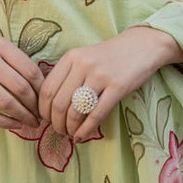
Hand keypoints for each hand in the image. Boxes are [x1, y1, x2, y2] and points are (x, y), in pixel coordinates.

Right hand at [0, 32, 44, 129]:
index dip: (42, 88)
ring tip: (32, 122)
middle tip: (42, 114)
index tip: (47, 98)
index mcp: (0, 45)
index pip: (29, 69)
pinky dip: (4, 122)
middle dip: (35, 105)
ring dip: (23, 116)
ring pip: (5, 102)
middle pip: (19, 87)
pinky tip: (15, 125)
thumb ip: (18, 61)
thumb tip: (44, 85)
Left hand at [38, 27, 182, 141]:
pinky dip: (85, 131)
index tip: (46, 119)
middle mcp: (83, 64)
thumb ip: (66, 75)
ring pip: (75, 111)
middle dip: (55, 123)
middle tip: (59, 131)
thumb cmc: (108, 56)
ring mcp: (100, 75)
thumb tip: (47, 104)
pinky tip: (82, 137)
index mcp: (71, 56)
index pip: (47, 89)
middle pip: (59, 103)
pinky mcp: (118, 87)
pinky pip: (96, 115)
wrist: (140, 46)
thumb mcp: (83, 57)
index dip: (43, 110)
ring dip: (69, 129)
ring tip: (71, 134)